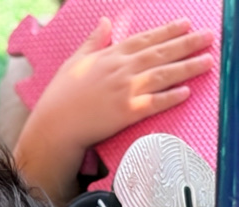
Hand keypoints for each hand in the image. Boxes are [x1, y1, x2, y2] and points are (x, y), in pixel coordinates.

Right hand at [34, 17, 213, 151]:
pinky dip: (170, 97)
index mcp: (110, 56)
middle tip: (209, 37)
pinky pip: (154, 103)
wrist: (54, 126)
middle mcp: (121, 70)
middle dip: (187, 43)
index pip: (145, 39)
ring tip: (207, 61)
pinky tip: (186, 91)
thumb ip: (94, 41)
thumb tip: (105, 22)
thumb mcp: (75, 61)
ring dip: (187, 67)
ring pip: (162, 75)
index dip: (167, 31)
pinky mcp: (126, 113)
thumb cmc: (60, 97)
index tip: (186, 24)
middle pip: (161, 53)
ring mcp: (125, 91)